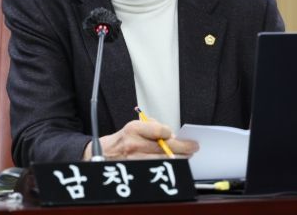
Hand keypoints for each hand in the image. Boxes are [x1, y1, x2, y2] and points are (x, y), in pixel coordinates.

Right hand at [82, 119, 198, 159]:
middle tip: (193, 147)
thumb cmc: (122, 140)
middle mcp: (134, 144)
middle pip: (165, 147)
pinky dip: (169, 166)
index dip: (170, 133)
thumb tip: (171, 134)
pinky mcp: (137, 169)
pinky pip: (158, 168)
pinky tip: (175, 163)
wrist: (104, 154)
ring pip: (164, 160)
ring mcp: (136, 159)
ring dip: (179, 158)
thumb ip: (153, 127)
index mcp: (134, 129)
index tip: (175, 135)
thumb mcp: (134, 126)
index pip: (160, 130)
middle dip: (183, 147)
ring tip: (187, 156)